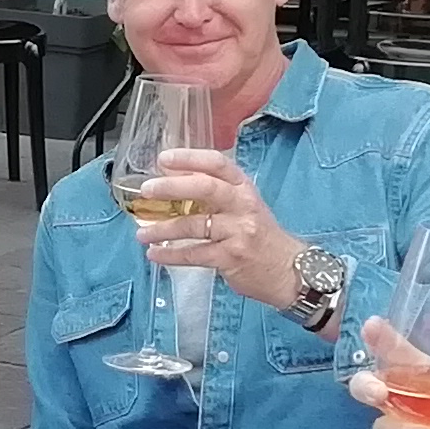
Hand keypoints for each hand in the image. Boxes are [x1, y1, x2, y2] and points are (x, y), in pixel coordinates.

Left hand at [145, 149, 309, 308]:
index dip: (189, 158)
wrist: (288, 270)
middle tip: (147, 190)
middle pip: (206, 189)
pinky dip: (171, 255)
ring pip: (194, 225)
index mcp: (243, 188)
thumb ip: (214, 193)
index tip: (164, 158)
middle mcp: (243, 205)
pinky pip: (195, 254)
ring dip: (163, 229)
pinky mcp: (232, 257)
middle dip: (172, 187)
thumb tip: (172, 180)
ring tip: (141, 233)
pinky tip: (155, 254)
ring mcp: (239, 231)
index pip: (218, 164)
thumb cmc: (260, 236)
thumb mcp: (243, 206)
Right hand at [351, 318, 429, 428]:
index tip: (373, 326)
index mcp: (424, 378)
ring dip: (401, 426)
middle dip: (366, 384)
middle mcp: (406, 400)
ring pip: (381, 422)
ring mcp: (401, 428)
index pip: (397, 354)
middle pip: (371, 385)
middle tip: (377, 387)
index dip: (382, 339)